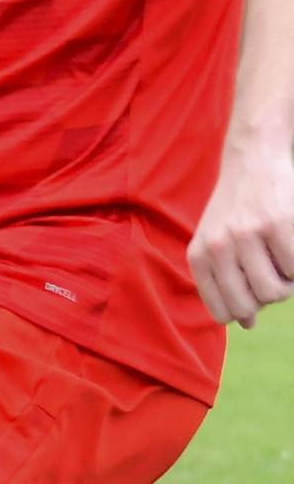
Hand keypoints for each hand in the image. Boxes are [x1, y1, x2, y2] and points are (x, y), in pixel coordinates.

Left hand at [188, 141, 293, 327]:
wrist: (252, 159)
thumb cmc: (236, 210)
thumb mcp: (218, 244)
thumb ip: (227, 283)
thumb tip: (246, 324)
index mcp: (199, 256)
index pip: (222, 312)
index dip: (245, 310)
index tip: (252, 289)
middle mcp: (217, 246)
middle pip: (251, 305)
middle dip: (267, 297)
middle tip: (270, 271)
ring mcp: (246, 235)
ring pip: (276, 291)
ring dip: (286, 281)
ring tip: (280, 256)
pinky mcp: (277, 224)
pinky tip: (289, 242)